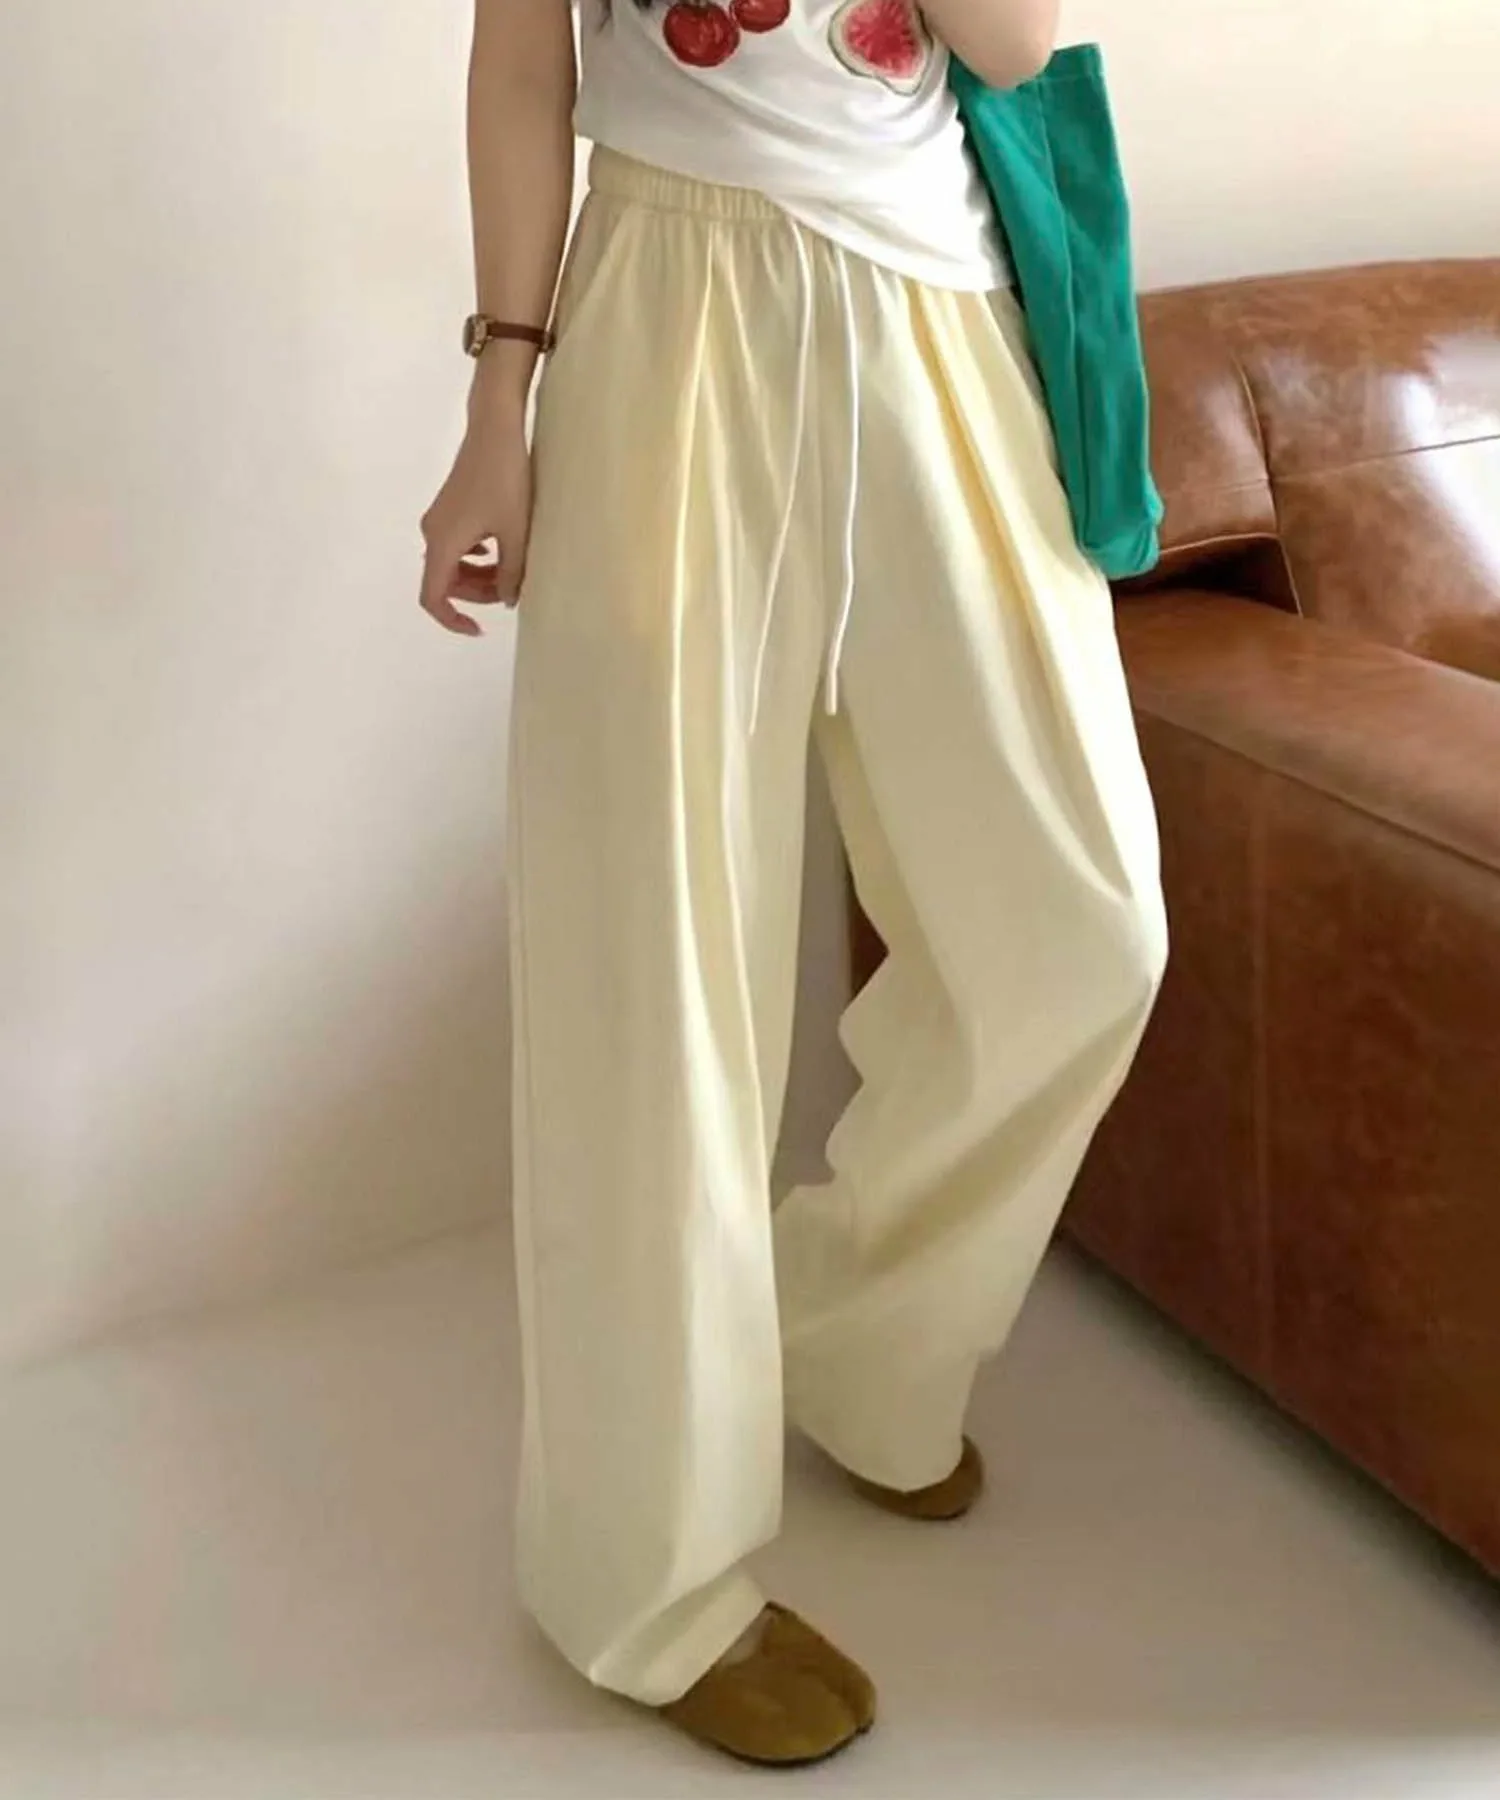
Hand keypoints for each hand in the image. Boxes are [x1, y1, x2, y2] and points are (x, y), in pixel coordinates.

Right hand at [418, 381, 532, 636]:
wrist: (495, 429)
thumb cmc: (506, 480)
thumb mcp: (515, 533)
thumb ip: (511, 573)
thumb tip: (506, 600)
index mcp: (443, 544)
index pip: (433, 597)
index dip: (451, 620)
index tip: (477, 629)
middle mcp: (433, 533)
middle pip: (444, 582)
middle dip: (474, 595)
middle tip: (508, 593)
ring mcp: (439, 519)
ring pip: (452, 564)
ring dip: (477, 576)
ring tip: (509, 574)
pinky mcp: (450, 507)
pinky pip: (456, 546)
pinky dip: (475, 558)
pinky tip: (497, 551)